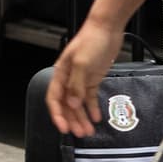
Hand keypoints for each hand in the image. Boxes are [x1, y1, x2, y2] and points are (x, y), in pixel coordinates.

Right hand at [46, 20, 123, 136]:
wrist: (107, 28)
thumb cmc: (91, 40)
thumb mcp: (82, 63)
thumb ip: (76, 85)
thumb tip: (72, 104)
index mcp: (61, 74)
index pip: (55, 99)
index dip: (57, 115)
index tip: (63, 128)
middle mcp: (69, 79)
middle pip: (67, 105)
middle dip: (72, 120)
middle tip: (80, 133)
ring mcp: (81, 79)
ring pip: (78, 104)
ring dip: (82, 117)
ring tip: (89, 130)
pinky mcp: (93, 78)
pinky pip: (90, 97)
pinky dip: (92, 108)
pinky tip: (96, 117)